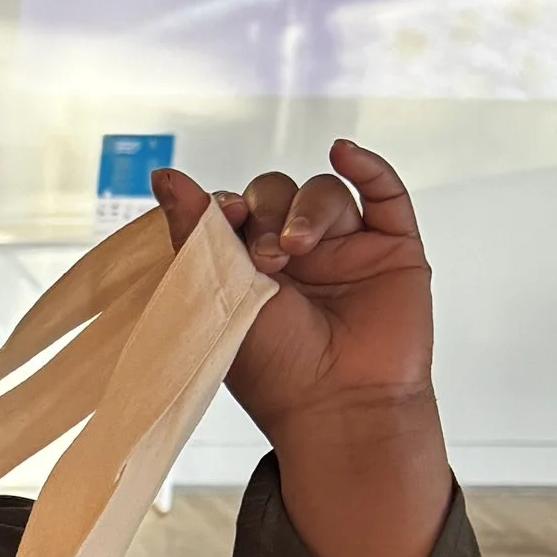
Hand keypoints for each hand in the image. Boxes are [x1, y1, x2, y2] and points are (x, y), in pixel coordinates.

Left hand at [152, 138, 433, 447]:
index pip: (238, 210)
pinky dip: (367, 165)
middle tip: (267, 259)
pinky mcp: (392, 248)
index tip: (226, 219)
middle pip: (276, 193)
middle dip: (266, 213)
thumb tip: (164, 175)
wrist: (337, 404)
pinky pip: (384, 192)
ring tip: (298, 249)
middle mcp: (298, 256)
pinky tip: (344, 153)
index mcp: (250, 269)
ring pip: (323, 191)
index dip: (229, 207)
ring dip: (306, 209)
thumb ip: (194, 232)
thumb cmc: (276, 369)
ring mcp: (347, 250)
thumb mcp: (220, 295)